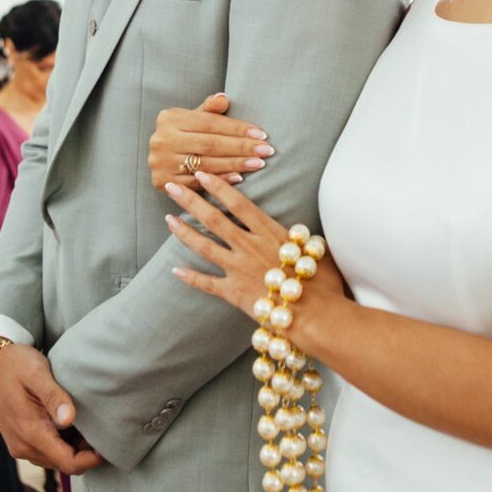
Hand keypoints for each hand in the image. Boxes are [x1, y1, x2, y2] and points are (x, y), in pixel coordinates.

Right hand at [0, 337, 104, 475]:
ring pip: (56, 460)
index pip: (67, 462)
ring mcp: (20, 447)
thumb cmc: (15, 365)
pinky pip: (47, 452)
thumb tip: (70, 419)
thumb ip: (54, 397)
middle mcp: (23, 447)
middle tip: (105, 430)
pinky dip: (63, 444)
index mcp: (30, 433)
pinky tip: (73, 424)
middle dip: (86, 454)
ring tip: (90, 425)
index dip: (91, 460)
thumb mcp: (37, 373)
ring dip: (75, 449)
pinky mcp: (20, 442)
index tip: (109, 446)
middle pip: (64, 464)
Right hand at [149, 93, 274, 191]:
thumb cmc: (182, 134)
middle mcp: (162, 140)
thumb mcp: (191, 117)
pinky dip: (220, 180)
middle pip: (210, 144)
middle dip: (242, 147)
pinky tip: (239, 177)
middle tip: (266, 150)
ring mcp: (161, 162)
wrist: (158, 158)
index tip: (261, 134)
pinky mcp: (162, 182)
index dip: (237, 129)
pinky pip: (198, 182)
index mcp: (169, 118)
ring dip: (236, 164)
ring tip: (257, 163)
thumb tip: (223, 98)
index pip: (210, 123)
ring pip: (207, 164)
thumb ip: (208, 109)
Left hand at [164, 172, 347, 352]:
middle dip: (192, 201)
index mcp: (271, 233)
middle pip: (215, 219)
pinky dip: (190, 277)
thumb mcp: (318, 251)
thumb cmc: (323, 284)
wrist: (316, 315)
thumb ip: (304, 240)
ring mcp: (239, 269)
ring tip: (168, 219)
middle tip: (172, 187)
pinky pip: (207, 284)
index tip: (203, 175)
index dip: (219, 187)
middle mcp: (251, 247)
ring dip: (185, 232)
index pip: (239, 204)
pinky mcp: (234, 293)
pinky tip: (175, 269)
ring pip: (206, 246)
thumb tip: (305, 234)